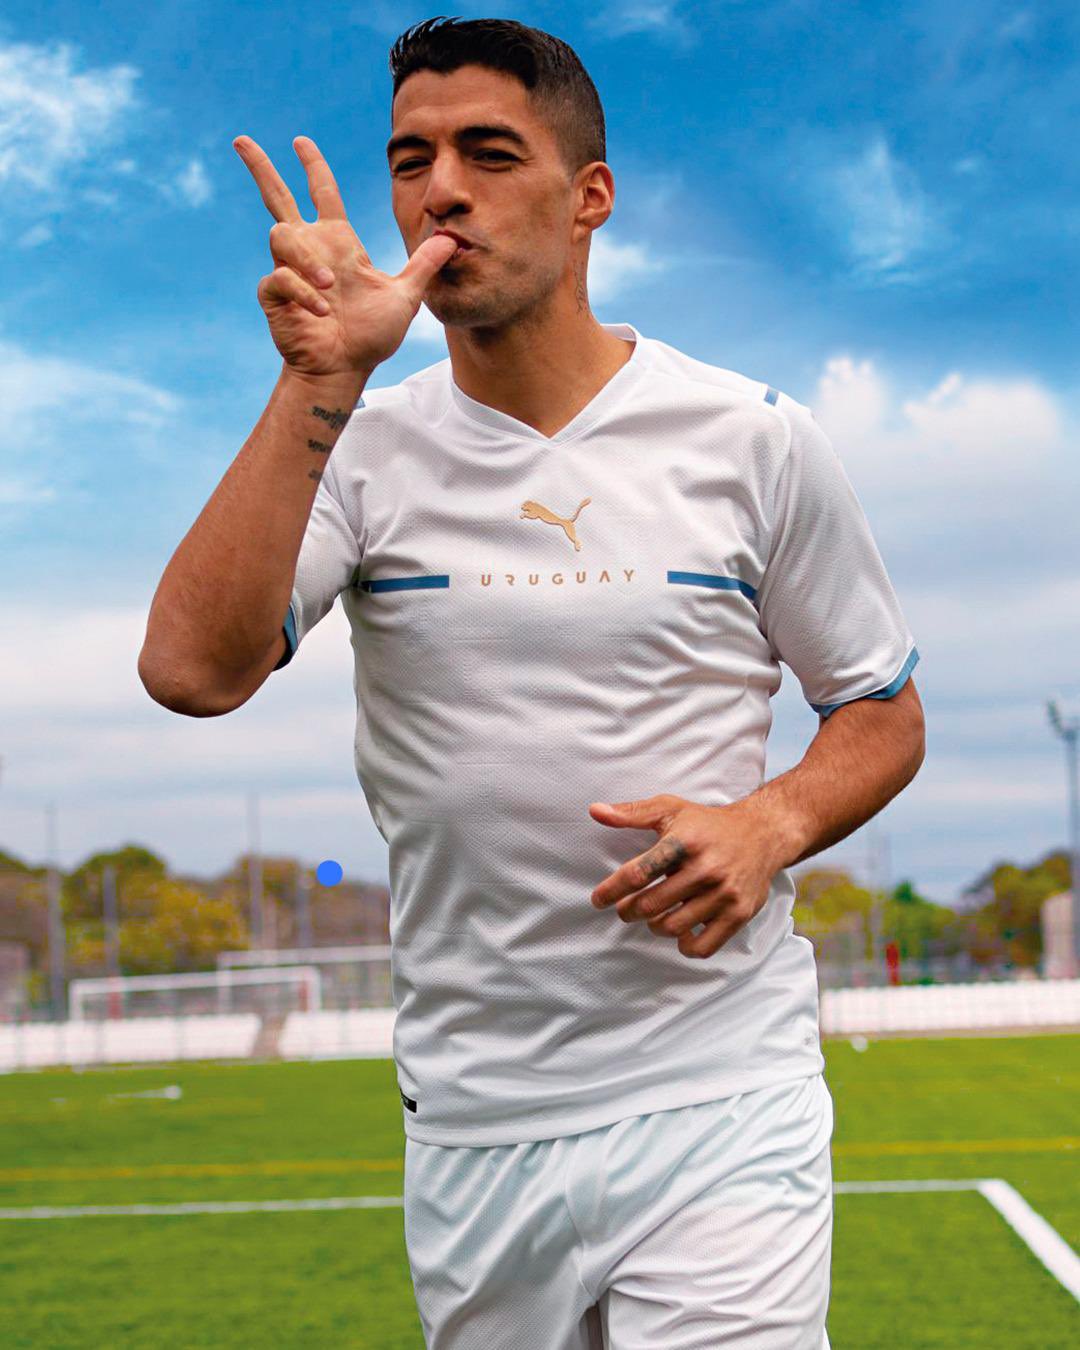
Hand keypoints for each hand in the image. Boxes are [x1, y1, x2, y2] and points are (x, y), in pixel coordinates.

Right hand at [233, 133, 456, 378]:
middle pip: (277, 198)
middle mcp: (310, 249)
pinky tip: (320, 310)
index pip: (322, 193)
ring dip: (305, 259)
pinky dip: (301, 291)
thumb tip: (452, 238)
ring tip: (328, 288)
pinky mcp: (274, 295)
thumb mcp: (405, 297)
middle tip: (242, 140)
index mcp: (337, 243)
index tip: (301, 142)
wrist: (344, 369)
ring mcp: (288, 271)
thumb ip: (424, 265)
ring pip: (280, 235)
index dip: (313, 165)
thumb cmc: (370, 336)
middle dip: (260, 168)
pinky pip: (279, 277)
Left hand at [588, 794, 791, 957]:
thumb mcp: (671, 809)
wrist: (762, 834)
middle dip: (629, 911)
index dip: (612, 890)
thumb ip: (632, 813)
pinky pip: (703, 946)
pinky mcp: (739, 914)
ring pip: (673, 927)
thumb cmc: (708, 824)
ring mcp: (724, 893)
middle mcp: (706, 868)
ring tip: (652, 917)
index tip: (598, 900)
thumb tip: (595, 811)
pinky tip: (679, 932)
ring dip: (654, 926)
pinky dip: (684, 945)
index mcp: (686, 842)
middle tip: (625, 909)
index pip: (640, 872)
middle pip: (652, 905)